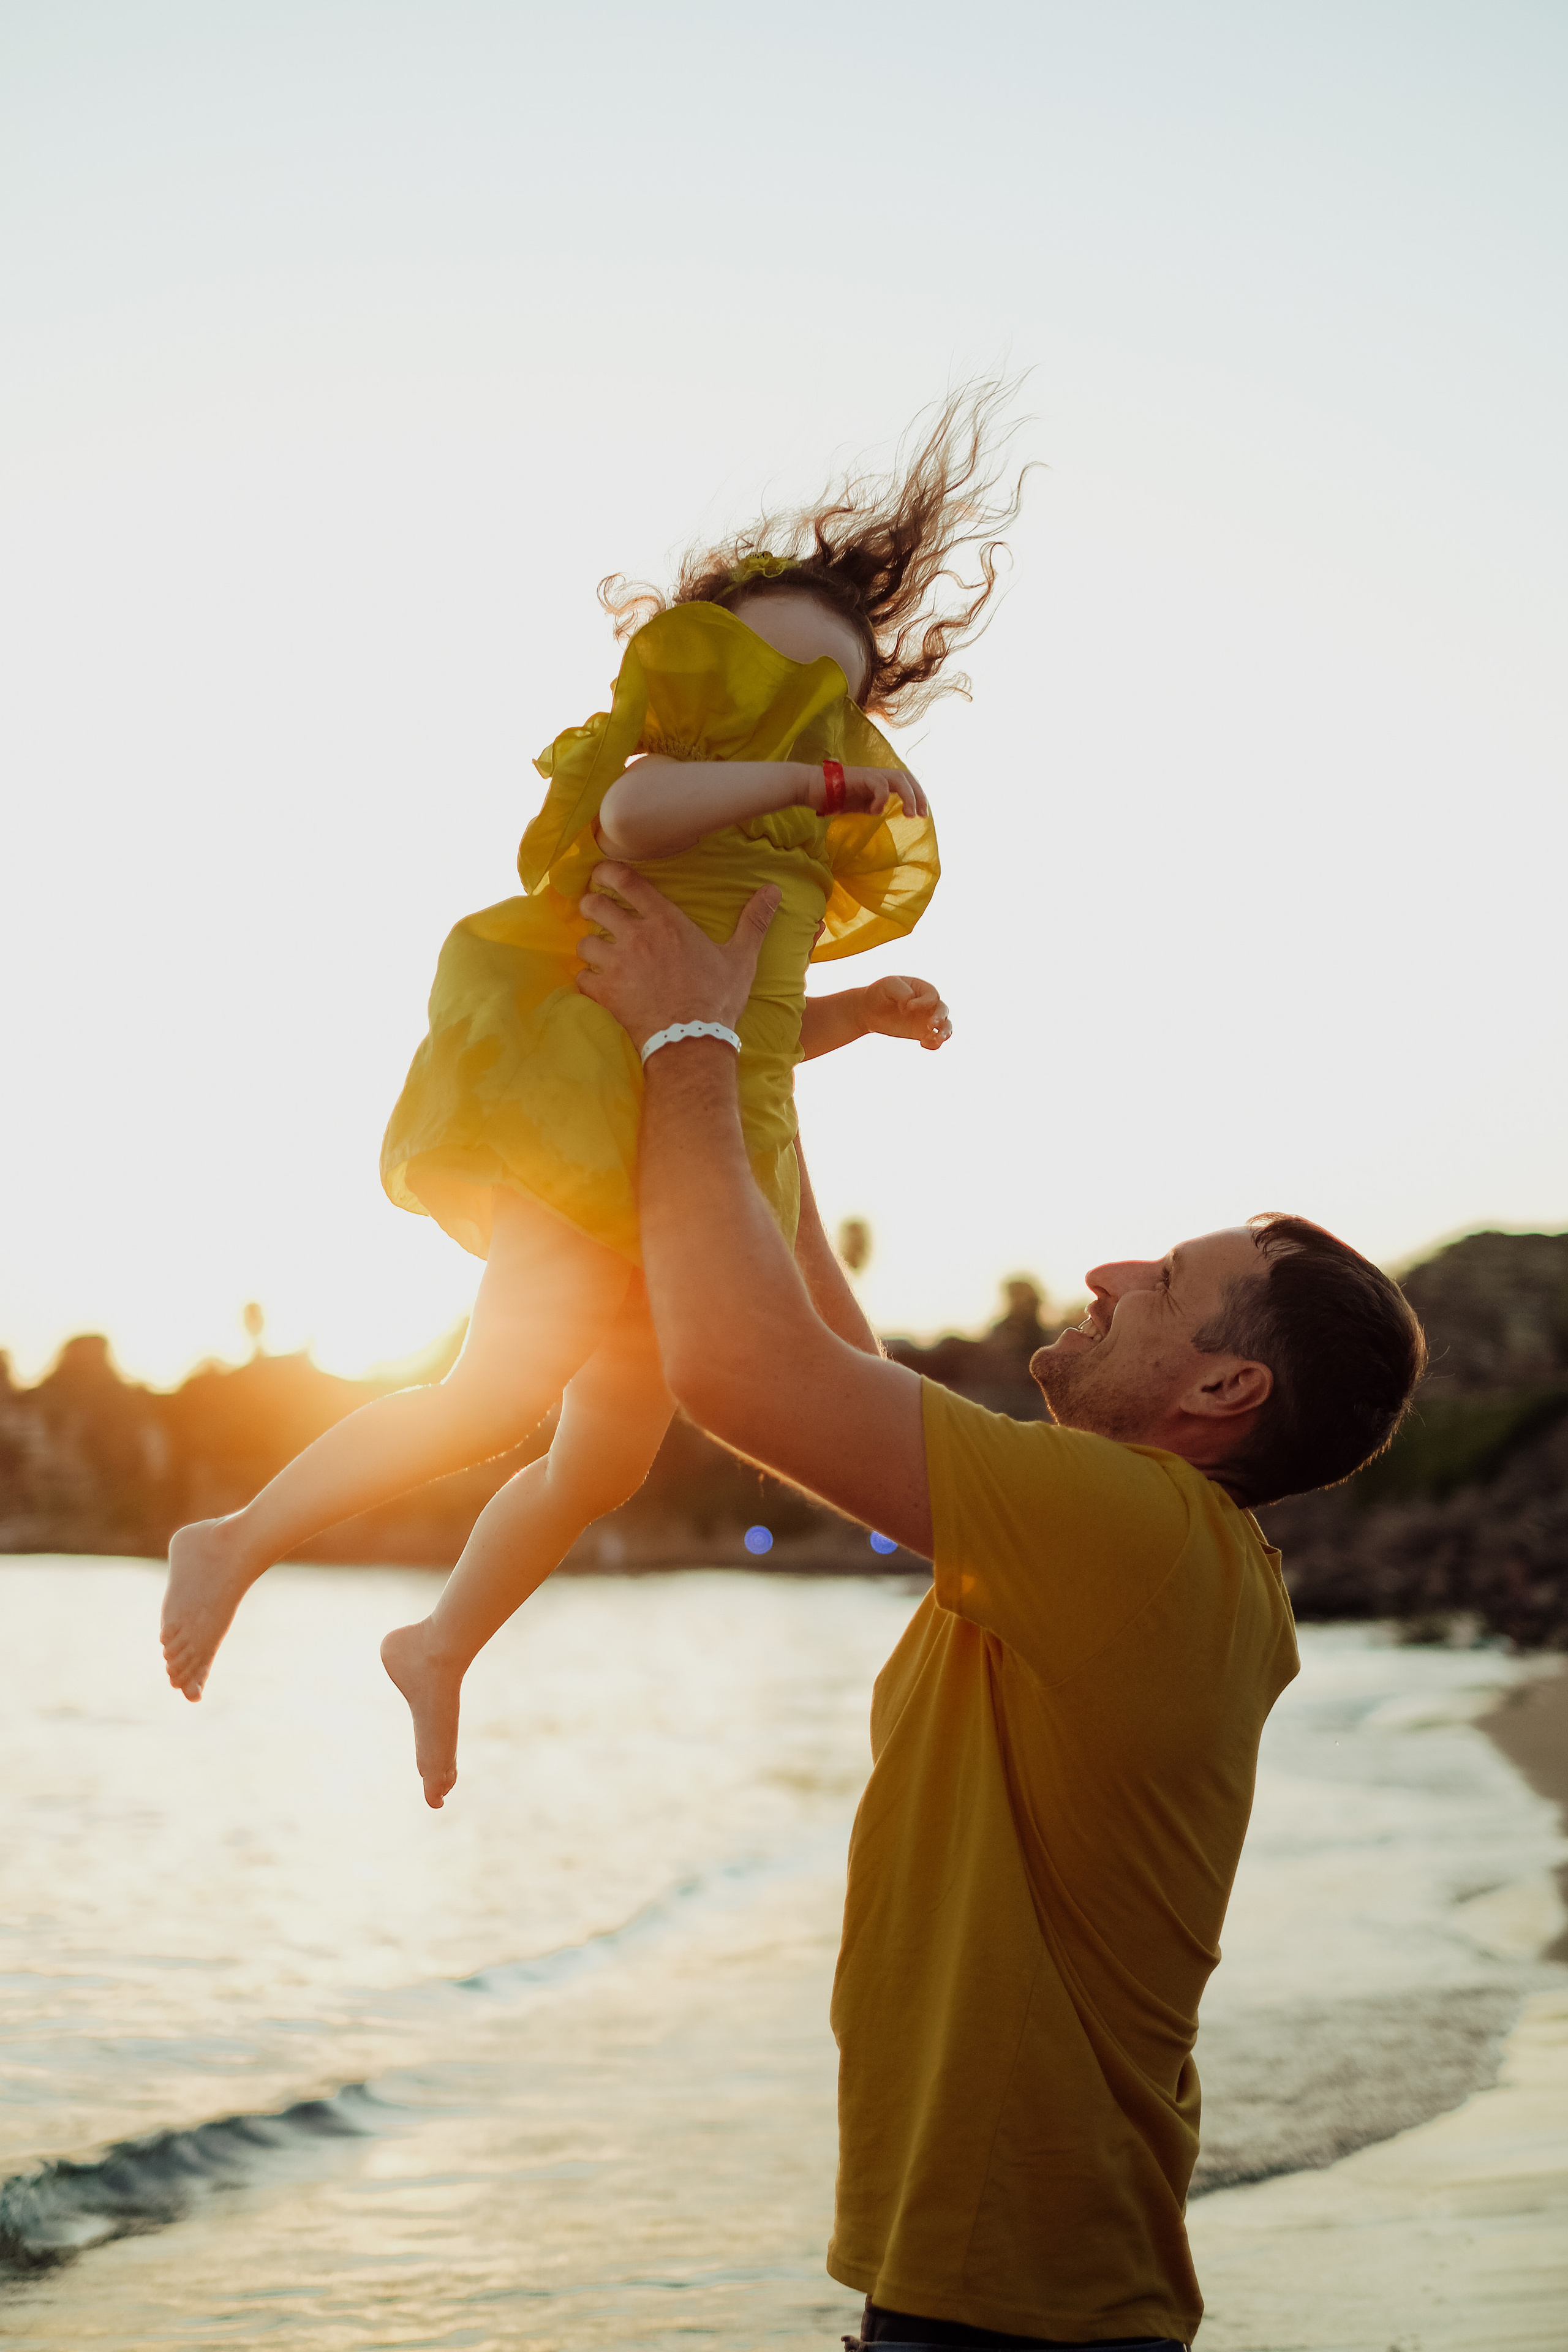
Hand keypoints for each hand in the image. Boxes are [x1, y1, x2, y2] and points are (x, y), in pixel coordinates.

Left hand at [577, 862, 780, 1049]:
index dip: (608, 872)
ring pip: (585, 942)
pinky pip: (582, 977)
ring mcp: (617, 965)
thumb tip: (774, 890)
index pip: (627, 882)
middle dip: (591, 905)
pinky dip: (587, 980)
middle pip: (595, 906)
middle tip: (595, 911)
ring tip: (599, 952)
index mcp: (666, 922)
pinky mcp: (605, 993)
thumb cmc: (717, 999)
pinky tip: (597, 984)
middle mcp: (636, 937)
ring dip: (591, 946)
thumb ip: (753, 921)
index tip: (602, 874)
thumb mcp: (741, 958)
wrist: (692, 1040)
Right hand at [808, 765, 929, 819]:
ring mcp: (869, 774)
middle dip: (919, 795)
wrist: (811, 788)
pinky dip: (882, 799)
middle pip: (907, 777)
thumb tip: (882, 813)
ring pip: (898, 778)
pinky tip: (874, 811)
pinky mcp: (860, 776)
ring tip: (910, 815)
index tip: (922, 815)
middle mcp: (877, 774)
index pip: (905, 782)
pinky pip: (880, 785)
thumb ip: (873, 806)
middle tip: (922, 815)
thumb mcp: (859, 805)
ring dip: (909, 796)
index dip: (917, 796)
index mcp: (879, 781)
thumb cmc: (832, 797)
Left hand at [860, 975, 952, 1050]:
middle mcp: (929, 1005)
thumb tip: (910, 1007)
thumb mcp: (889, 986)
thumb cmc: (881, 993)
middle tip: (930, 1024)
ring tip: (938, 1039)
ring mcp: (926, 1020)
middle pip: (943, 1010)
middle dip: (940, 1018)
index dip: (924, 1003)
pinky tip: (923, 1044)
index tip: (908, 1007)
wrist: (870, 1009)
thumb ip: (902, 992)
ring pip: (945, 1026)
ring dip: (945, 1033)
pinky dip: (934, 1045)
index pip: (932, 996)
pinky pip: (934, 1041)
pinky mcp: (921, 1034)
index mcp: (923, 989)